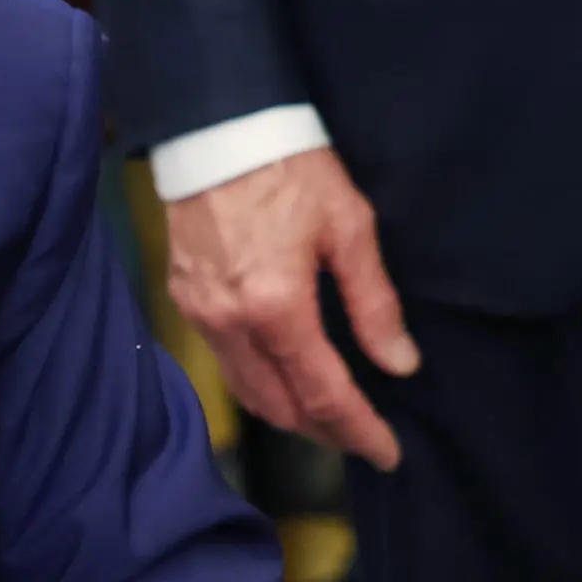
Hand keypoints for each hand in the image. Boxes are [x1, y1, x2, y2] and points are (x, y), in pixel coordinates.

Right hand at [162, 145, 420, 469]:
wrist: (216, 128)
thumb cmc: (292, 168)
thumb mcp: (350, 228)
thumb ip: (374, 303)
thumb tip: (399, 364)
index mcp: (277, 306)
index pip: (323, 393)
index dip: (359, 430)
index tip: (388, 453)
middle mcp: (231, 322)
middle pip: (279, 406)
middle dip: (325, 431)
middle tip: (364, 437)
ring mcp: (200, 314)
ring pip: (247, 391)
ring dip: (289, 413)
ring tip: (329, 415)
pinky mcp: (183, 300)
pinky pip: (224, 362)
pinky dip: (258, 382)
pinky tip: (284, 374)